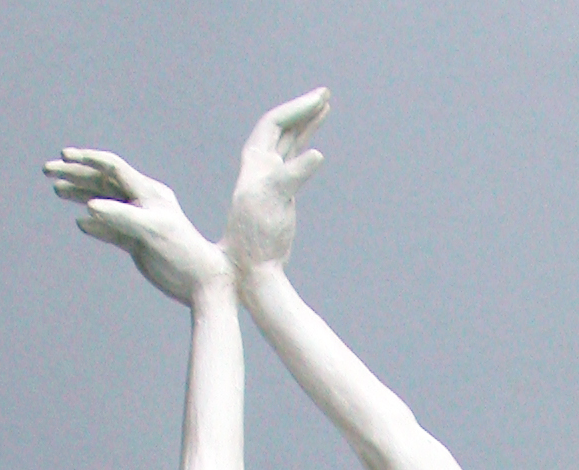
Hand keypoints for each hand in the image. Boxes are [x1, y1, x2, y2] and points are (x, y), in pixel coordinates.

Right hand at [44, 149, 230, 304]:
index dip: (87, 159)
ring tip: (57, 190)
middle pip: (103, 181)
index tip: (64, 156)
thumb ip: (120, 217)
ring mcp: (138, 222)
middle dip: (75, 174)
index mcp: (148, 192)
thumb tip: (89, 208)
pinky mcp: (137, 242)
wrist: (200, 282)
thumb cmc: (181, 253)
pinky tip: (81, 223)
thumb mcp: (150, 232)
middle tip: (48, 170)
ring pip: (104, 203)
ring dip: (80, 195)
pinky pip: (111, 230)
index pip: (112, 167)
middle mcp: (143, 202)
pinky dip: (96, 226)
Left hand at [225, 88, 329, 276]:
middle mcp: (260, 164)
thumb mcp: (276, 202)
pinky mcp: (282, 192)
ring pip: (290, 141)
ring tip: (326, 106)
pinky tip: (317, 142)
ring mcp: (271, 177)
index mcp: (254, 161)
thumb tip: (317, 155)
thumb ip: (294, 176)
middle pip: (282, 126)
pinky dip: (306, 146)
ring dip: (306, 124)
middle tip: (325, 94)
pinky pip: (294, 160)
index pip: (274, 122)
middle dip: (302, 109)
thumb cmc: (258, 236)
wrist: (253, 267)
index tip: (319, 101)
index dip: (296, 110)